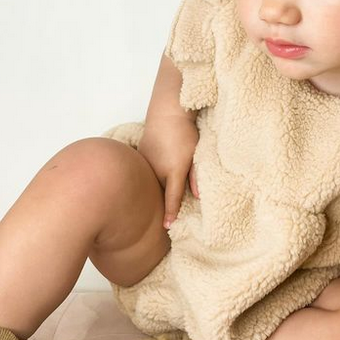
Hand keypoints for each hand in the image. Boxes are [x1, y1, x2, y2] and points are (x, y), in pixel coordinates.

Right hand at [137, 115, 199, 229]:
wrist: (166, 112)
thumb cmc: (184, 132)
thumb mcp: (195, 154)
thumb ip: (195, 177)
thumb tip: (198, 197)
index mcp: (173, 172)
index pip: (172, 199)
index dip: (170, 214)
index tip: (167, 227)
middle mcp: (157, 170)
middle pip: (160, 192)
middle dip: (162, 204)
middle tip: (165, 218)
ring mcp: (146, 163)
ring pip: (151, 183)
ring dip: (154, 190)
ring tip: (155, 201)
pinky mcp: (141, 156)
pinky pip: (145, 173)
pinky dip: (149, 178)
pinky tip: (152, 177)